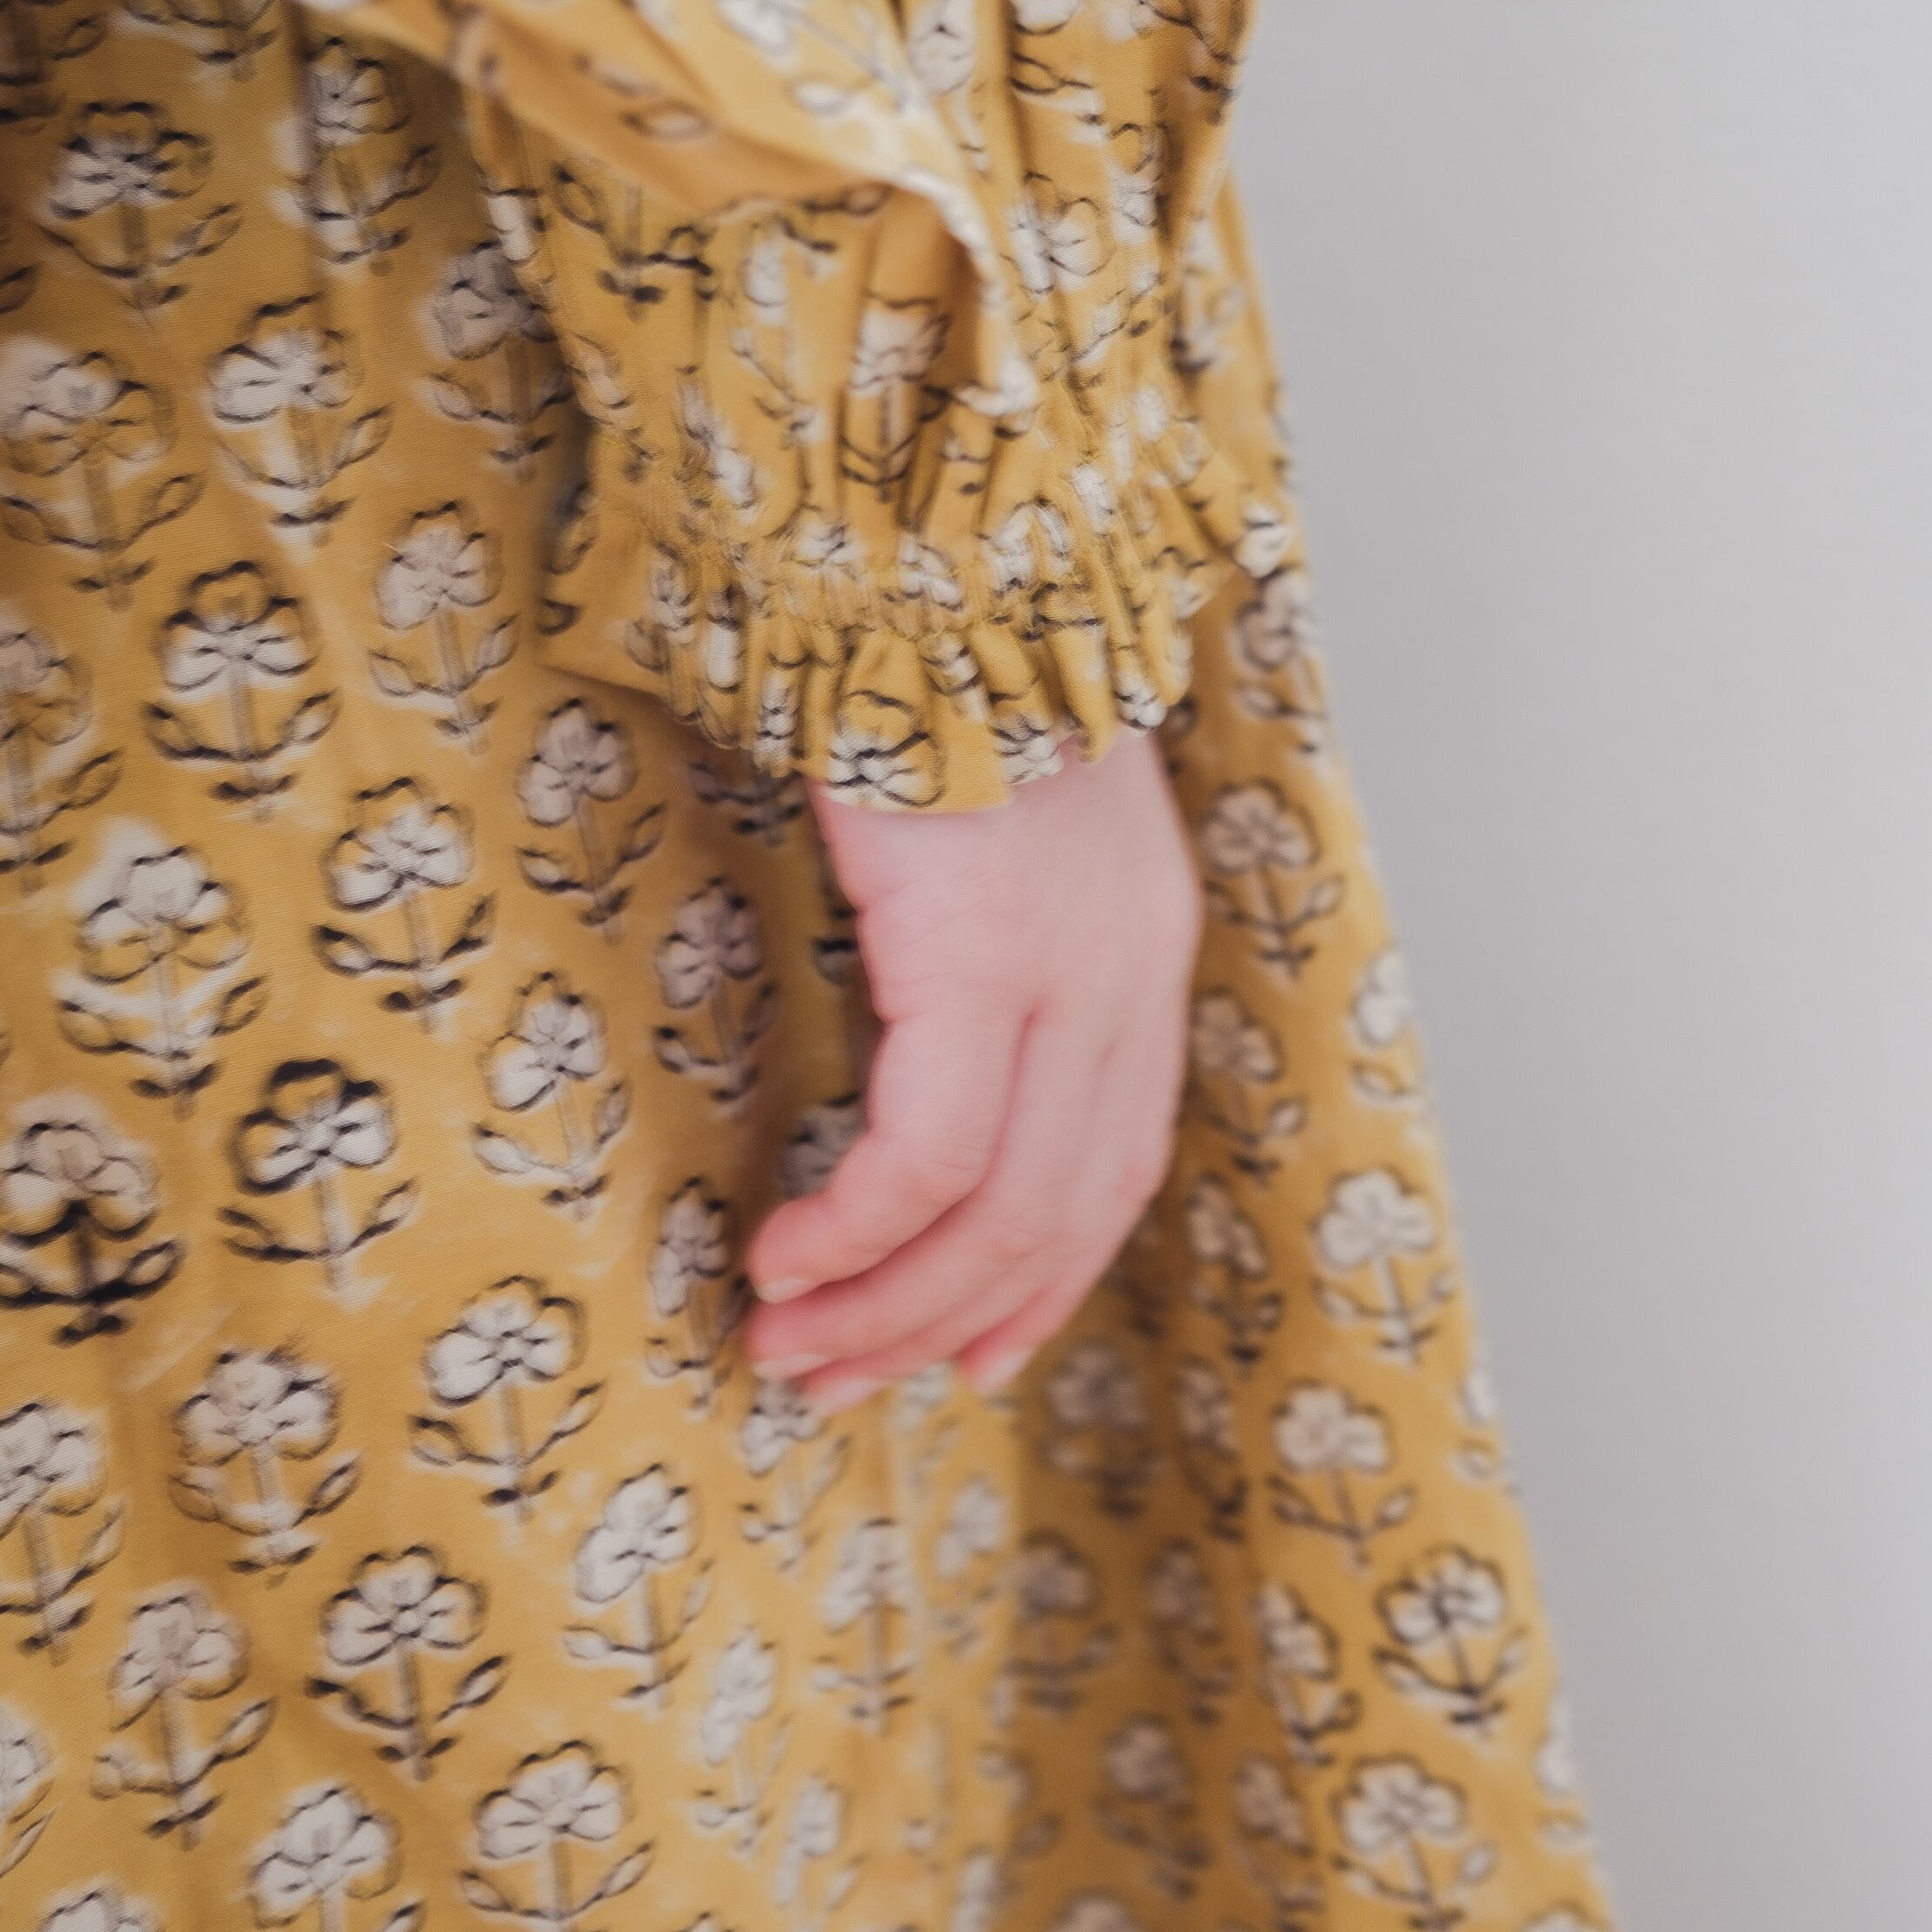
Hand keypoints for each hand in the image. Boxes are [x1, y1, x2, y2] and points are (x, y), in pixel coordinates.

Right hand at [741, 725, 1202, 1408]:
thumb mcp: (1001, 827)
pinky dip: (858, 1230)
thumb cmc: (931, 674)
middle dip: (942, 1320)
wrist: (928, 552)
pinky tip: (788, 1253)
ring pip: (997, 1209)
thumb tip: (926, 1045)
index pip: (1120, 1164)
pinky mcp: (983, 953)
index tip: (968, 1352)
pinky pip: (925, 1152)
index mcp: (1144, 946)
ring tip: (790, 1345)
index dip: (1044, 1277)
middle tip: (836, 1379)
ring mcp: (1069, 968)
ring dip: (886, 1302)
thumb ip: (999, 937)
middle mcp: (1130, 972)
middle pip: (1059, 1212)